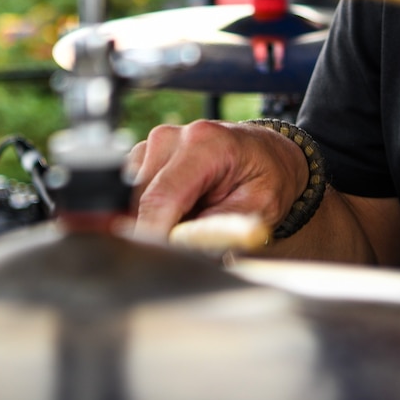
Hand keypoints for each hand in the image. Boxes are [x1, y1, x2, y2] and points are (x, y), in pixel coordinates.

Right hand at [128, 120, 306, 241]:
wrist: (266, 153)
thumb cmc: (266, 176)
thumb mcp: (259, 208)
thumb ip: (221, 230)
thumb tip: (186, 251)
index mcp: (205, 144)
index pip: (161, 197)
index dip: (153, 235)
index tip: (158, 262)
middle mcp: (173, 137)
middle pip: (142, 200)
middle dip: (159, 229)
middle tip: (192, 241)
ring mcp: (156, 142)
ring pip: (133, 198)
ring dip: (157, 218)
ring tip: (192, 217)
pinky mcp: (146, 153)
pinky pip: (135, 191)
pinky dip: (154, 208)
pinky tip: (182, 206)